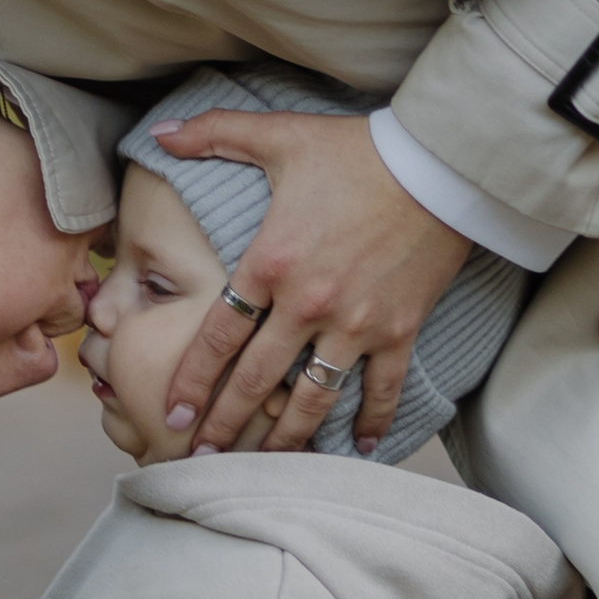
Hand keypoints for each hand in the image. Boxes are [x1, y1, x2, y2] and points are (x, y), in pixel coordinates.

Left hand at [161, 114, 471, 456]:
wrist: (439, 163)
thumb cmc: (358, 149)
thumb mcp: (281, 135)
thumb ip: (215, 134)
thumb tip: (159, 131)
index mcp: (271, 262)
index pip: (218, 335)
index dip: (192, 381)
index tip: (172, 414)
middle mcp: (307, 303)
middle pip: (256, 380)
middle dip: (224, 425)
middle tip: (198, 458)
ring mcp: (355, 323)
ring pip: (312, 399)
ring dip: (285, 439)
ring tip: (263, 468)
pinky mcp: (399, 330)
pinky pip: (382, 389)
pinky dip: (371, 422)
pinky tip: (356, 448)